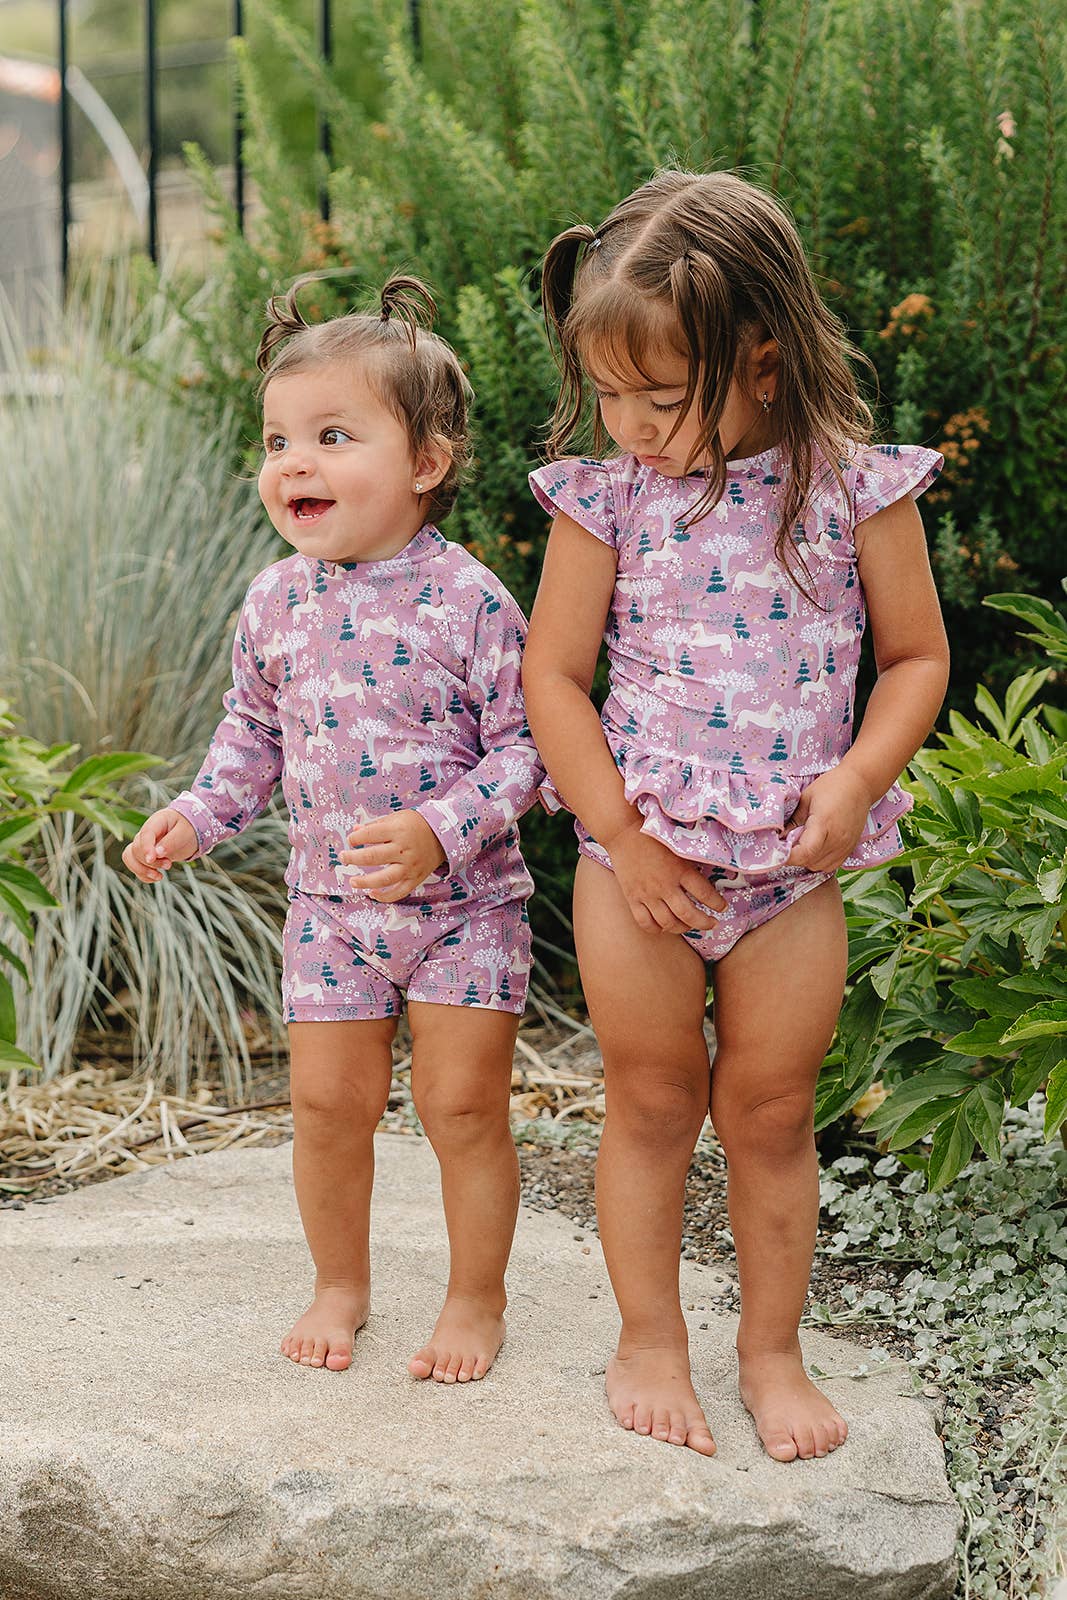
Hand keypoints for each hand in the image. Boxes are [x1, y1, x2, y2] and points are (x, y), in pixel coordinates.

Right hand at [122, 808, 198, 882]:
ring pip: (130, 858)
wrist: (188, 831)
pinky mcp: (144, 856)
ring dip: (142, 870)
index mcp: (156, 822)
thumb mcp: (185, 832)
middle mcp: (145, 834)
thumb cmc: (188, 827)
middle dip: (151, 862)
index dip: (146, 848)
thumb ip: (172, 841)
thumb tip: (158, 853)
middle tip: (169, 864)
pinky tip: (157, 876)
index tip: (151, 859)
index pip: (145, 834)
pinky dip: (144, 876)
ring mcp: (143, 845)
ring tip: (159, 876)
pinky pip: (135, 867)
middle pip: (136, 849)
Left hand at [339, 810, 447, 900]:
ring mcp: (410, 866)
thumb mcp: (396, 818)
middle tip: (343, 858)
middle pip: (372, 857)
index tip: (351, 840)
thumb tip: (355, 831)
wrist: (443, 835)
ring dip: (365, 882)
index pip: (370, 835)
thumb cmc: (416, 825)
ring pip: (384, 878)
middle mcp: (403, 849)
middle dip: (353, 858)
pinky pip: (399, 891)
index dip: (355, 838)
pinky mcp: (416, 878)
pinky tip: (372, 894)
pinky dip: (385, 896)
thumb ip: (375, 825)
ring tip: (352, 881)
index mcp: (397, 830)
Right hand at [604, 821, 725, 933]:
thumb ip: (691, 864)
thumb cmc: (653, 836)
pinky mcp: (632, 898)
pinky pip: (645, 922)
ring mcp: (647, 894)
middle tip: (712, 923)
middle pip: (688, 915)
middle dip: (704, 923)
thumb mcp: (678, 846)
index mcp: (680, 870)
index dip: (717, 904)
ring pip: (668, 923)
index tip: (722, 907)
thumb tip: (709, 875)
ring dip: (682, 928)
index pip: (705, 894)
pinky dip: (656, 929)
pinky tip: (663, 926)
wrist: (623, 833)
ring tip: (688, 925)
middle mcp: (665, 885)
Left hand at [785, 766, 872, 871]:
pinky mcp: (850, 849)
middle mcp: (837, 839)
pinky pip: (830, 865)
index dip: (788, 857)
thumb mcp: (806, 798)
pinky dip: (818, 860)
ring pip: (819, 866)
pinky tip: (813, 847)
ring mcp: (845, 846)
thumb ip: (793, 821)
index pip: (804, 853)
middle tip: (785, 844)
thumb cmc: (832, 786)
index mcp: (824, 824)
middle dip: (793, 856)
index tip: (776, 850)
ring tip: (800, 844)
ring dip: (805, 859)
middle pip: (809, 861)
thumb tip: (778, 837)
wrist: (861, 784)